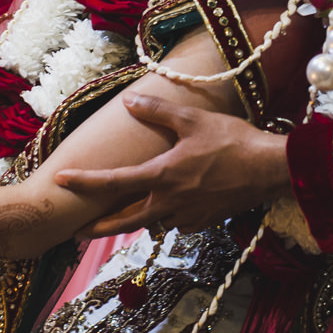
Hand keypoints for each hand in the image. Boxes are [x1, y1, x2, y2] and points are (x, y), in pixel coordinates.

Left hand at [54, 93, 289, 234]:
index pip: (115, 182)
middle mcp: (171, 203)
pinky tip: (170, 207)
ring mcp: (189, 216)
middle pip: (126, 220)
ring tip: (125, 214)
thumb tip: (129, 101)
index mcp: (163, 177)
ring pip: (154, 222)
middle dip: (100, 226)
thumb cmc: (233, 142)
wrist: (271, 170)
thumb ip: (157, 111)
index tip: (61, 181)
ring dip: (139, 219)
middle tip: (78, 232)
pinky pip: (178, 222)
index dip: (85, 181)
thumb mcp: (193, 120)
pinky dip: (168, 217)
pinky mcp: (206, 222)